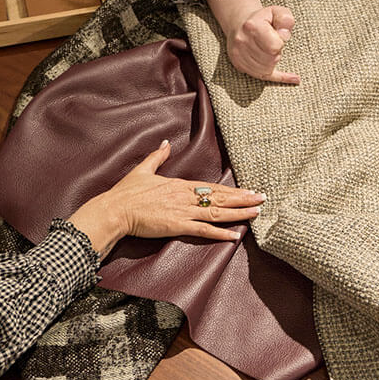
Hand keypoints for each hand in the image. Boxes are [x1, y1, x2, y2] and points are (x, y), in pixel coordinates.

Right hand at [69, 141, 265, 257]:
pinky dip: (220, 233)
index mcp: (180, 185)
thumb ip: (158, 156)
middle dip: (243, 199)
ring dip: (238, 213)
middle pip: (220, 197)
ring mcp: (183, 211)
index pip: (213, 187)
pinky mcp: (177, 225)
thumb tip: (166, 143)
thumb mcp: (143, 169)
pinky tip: (235, 236)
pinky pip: (203, 229)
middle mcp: (186, 196)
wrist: (115, 210)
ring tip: (256, 213)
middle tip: (263, 199)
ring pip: (217, 211)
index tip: (249, 191)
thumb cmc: (126, 192)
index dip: (232, 190)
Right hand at [206, 0, 298, 83]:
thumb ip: (285, 19)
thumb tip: (284, 34)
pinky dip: (281, 78)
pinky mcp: (239, 65)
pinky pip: (262, 76)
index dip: (281, 42)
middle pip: (270, 59)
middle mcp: (242, 41)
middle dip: (276, 52)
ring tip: (269, 49)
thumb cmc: (264, 19)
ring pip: (266, 70)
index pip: (274, 46)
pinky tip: (295, 78)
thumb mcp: (277, 11)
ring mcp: (238, 55)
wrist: (241, 23)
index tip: (278, 35)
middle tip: (272, 42)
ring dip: (273, 62)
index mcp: (252, 27)